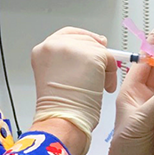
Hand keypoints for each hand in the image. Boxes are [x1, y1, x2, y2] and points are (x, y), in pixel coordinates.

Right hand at [30, 27, 115, 154]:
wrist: (62, 120)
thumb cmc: (59, 106)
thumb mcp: (54, 74)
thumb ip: (69, 57)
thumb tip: (94, 45)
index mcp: (43, 49)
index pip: (67, 34)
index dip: (83, 41)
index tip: (92, 47)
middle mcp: (54, 44)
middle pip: (85, 39)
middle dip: (95, 56)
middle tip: (95, 75)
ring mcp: (73, 48)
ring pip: (98, 49)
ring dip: (103, 67)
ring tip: (96, 86)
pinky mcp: (91, 55)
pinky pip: (110, 58)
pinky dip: (110, 74)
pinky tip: (102, 87)